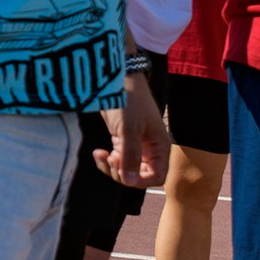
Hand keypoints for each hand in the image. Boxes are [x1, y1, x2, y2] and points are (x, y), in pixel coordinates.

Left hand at [96, 72, 171, 187]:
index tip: (122, 171)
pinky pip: (117, 159)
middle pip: (140, 176)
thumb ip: (130, 156)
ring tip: (102, 155)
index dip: (140, 181)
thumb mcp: (129, 129)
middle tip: (111, 159)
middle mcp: (151, 148)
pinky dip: (107, 160)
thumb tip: (130, 181)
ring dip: (112, 167)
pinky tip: (98, 152)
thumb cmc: (128, 100)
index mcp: (160, 146)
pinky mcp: (124, 140)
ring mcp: (137, 145)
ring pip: (126, 169)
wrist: (118, 79)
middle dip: (122, 173)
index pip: (157, 177)